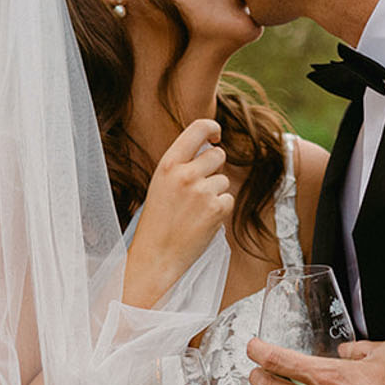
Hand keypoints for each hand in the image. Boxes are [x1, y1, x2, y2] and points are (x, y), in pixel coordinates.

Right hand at [123, 119, 231, 305]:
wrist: (156, 255)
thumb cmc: (157, 221)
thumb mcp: (161, 184)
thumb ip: (182, 165)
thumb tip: (210, 149)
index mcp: (168, 164)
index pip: (197, 129)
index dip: (212, 128)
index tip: (216, 136)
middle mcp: (185, 174)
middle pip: (218, 155)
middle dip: (214, 168)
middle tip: (199, 188)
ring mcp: (202, 192)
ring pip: (223, 181)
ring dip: (215, 193)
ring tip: (194, 211)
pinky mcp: (216, 210)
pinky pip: (228, 200)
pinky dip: (219, 211)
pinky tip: (201, 221)